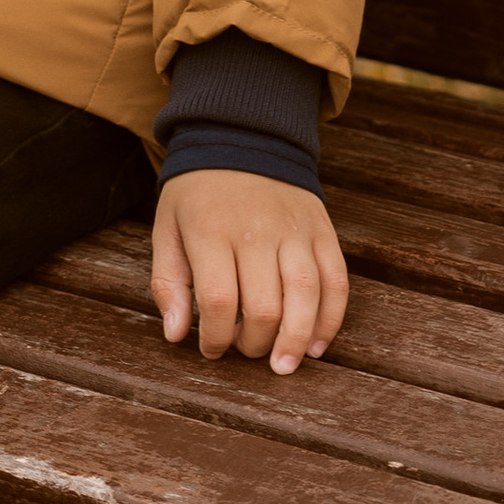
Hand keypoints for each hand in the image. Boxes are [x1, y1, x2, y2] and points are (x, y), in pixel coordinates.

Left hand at [151, 168, 347, 373]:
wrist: (241, 138)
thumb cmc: (198, 194)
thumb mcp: (167, 228)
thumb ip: (168, 282)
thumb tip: (176, 335)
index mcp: (211, 230)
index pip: (219, 301)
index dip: (216, 339)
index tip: (212, 349)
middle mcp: (256, 231)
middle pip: (265, 306)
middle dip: (254, 344)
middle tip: (244, 349)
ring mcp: (295, 230)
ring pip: (306, 297)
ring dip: (296, 341)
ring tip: (283, 365)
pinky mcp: (322, 231)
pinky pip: (336, 282)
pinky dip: (331, 320)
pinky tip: (316, 345)